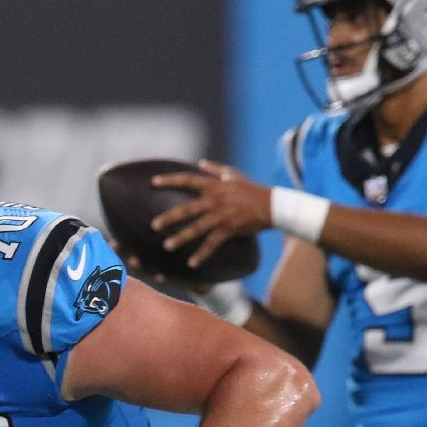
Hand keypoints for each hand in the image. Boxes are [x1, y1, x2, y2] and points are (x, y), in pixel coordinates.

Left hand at [150, 159, 273, 268]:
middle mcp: (215, 200)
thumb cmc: (251, 189)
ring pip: (197, 228)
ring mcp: (221, 215)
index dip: (170, 180)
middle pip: (187, 209)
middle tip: (153, 226)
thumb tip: (200, 162)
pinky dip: (202, 254)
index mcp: (214, 185)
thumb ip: (215, 169)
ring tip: (167, 246)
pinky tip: (191, 264)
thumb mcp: (234, 174)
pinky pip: (212, 243)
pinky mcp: (229, 229)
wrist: (272, 205)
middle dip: (169, 217)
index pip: (188, 180)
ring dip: (182, 238)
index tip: (153, 182)